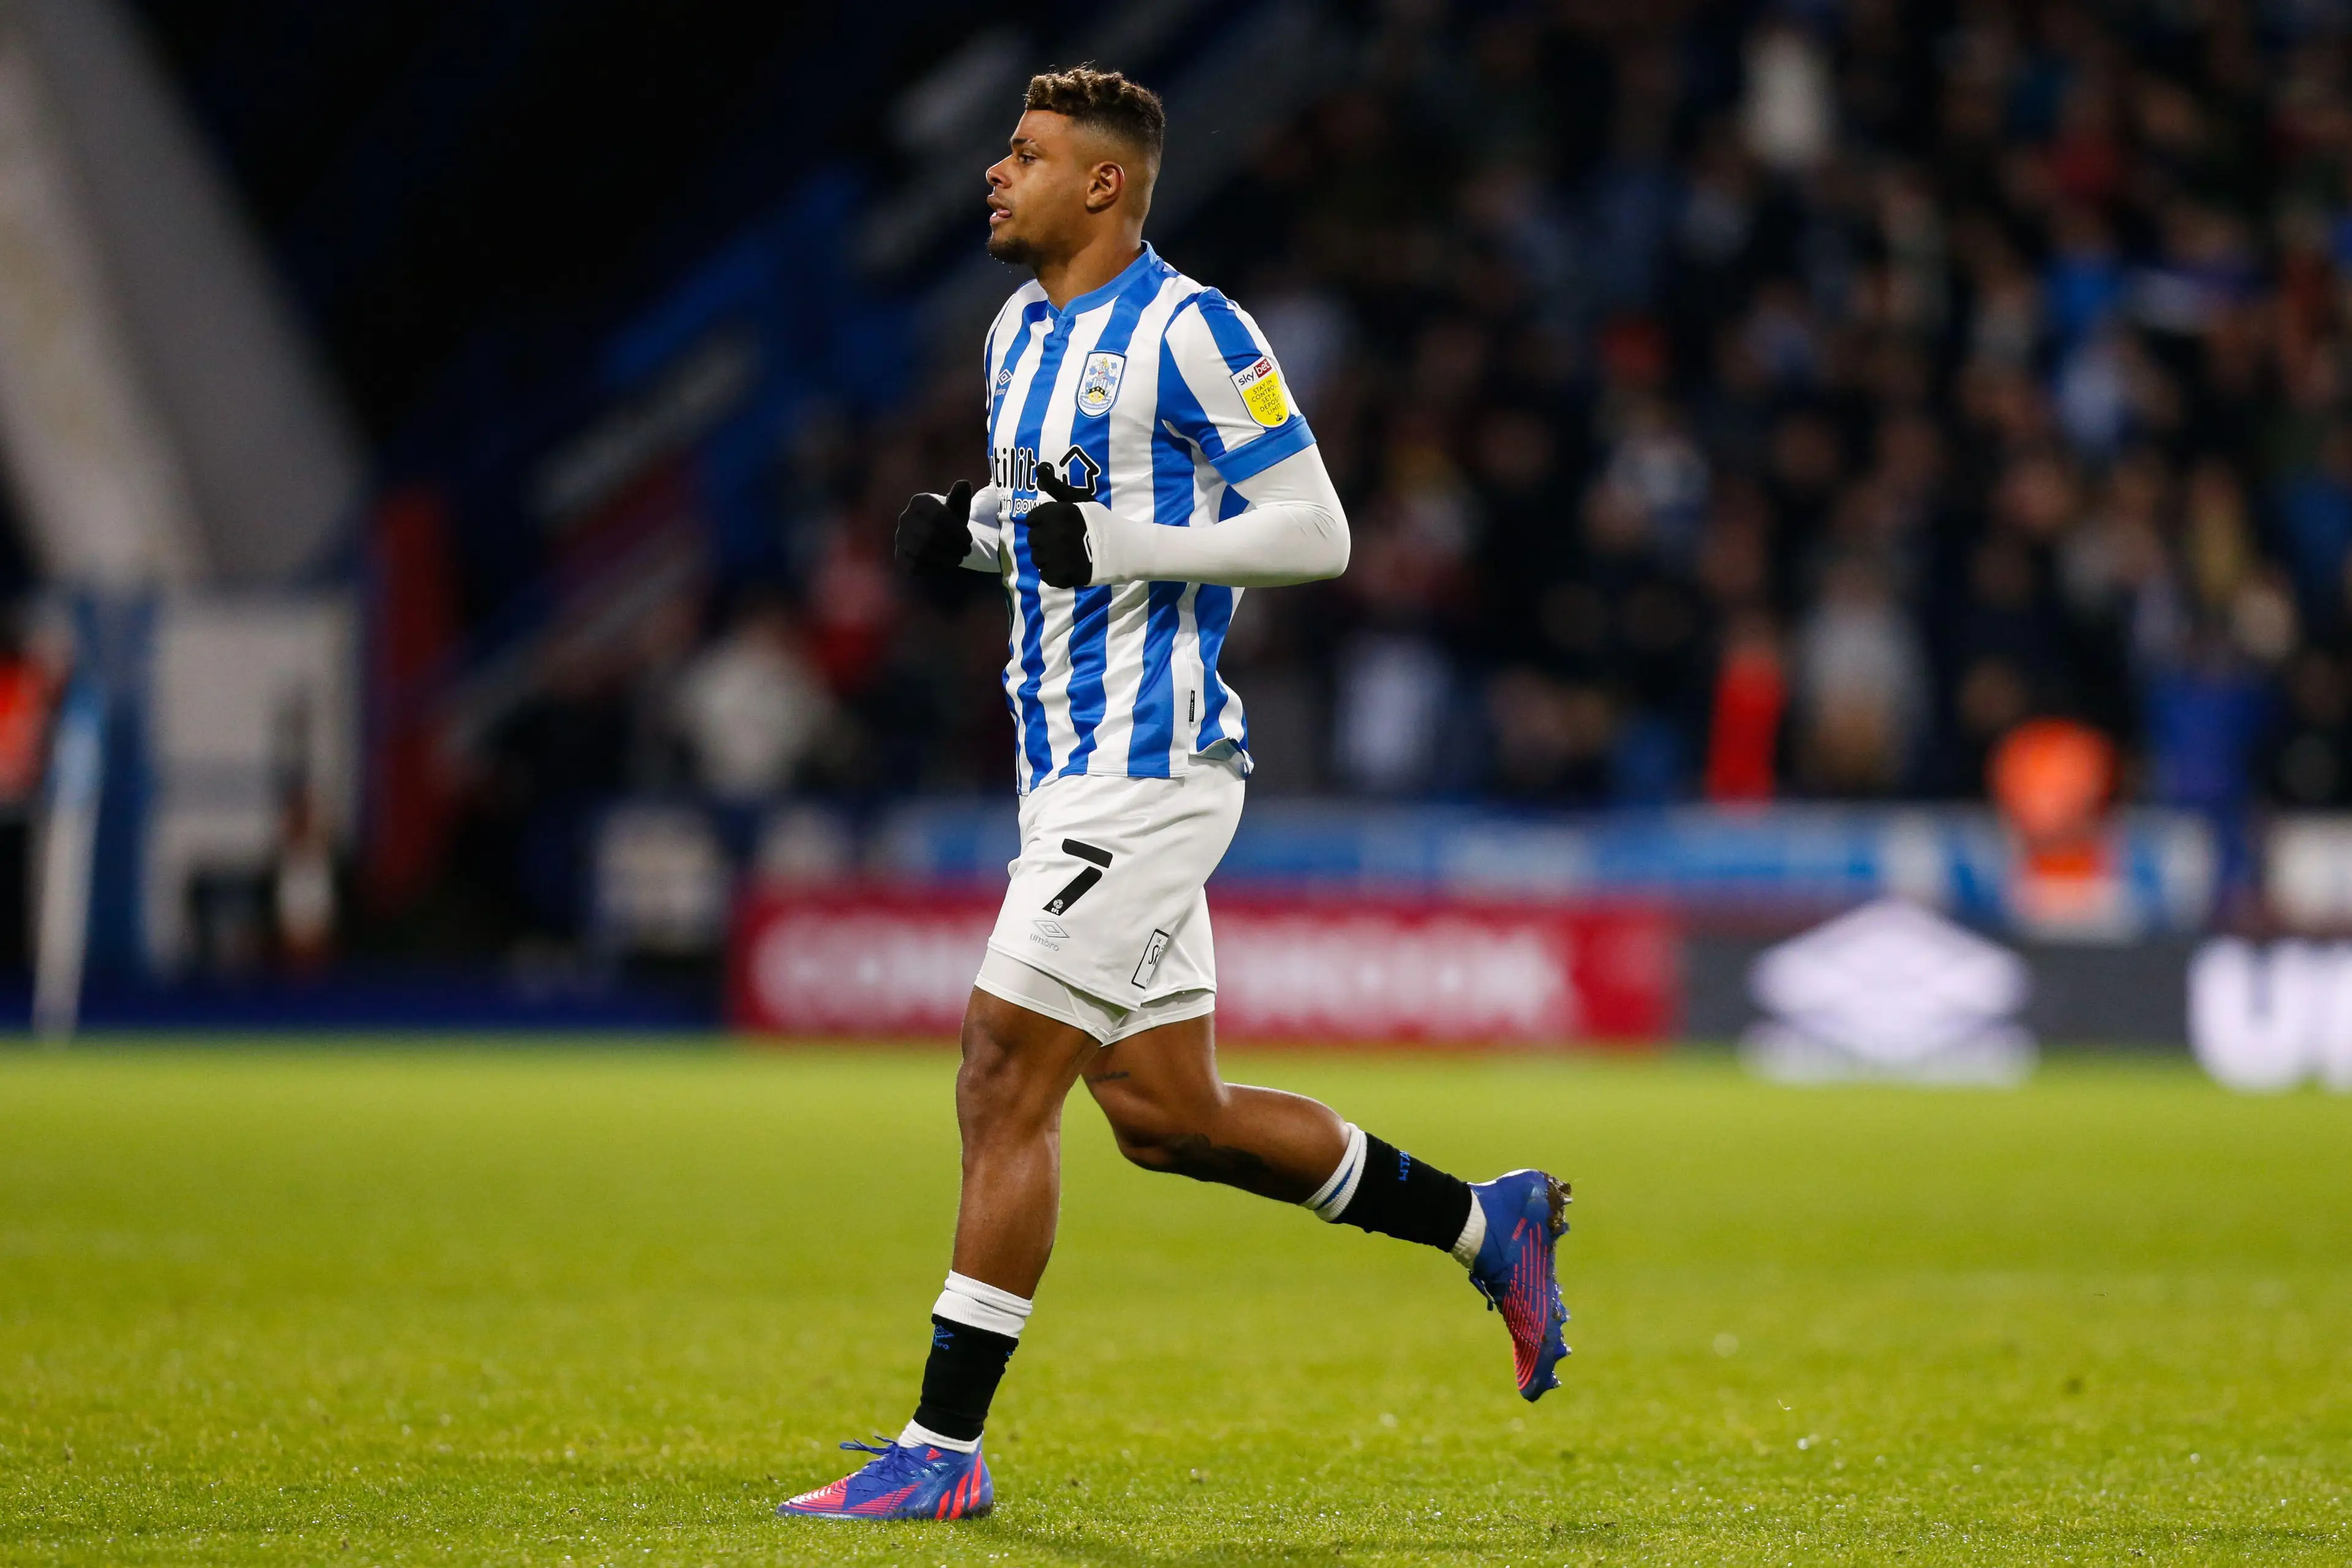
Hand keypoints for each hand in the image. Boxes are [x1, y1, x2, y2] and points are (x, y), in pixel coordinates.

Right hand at [895, 480, 974, 574]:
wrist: (937, 537)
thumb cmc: (951, 521)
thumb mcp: (958, 508)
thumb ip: (961, 496)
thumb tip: (963, 484)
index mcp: (919, 501)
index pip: (938, 516)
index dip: (956, 530)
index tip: (969, 540)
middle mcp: (905, 518)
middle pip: (930, 535)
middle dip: (952, 545)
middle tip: (966, 551)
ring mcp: (900, 538)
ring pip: (922, 552)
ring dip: (945, 558)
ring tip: (959, 558)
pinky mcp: (900, 557)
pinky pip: (916, 566)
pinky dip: (933, 567)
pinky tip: (944, 564)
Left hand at [1028, 463, 1094, 588]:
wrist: (1123, 548)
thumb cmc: (1100, 521)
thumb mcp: (1079, 499)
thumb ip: (1056, 485)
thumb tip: (1038, 467)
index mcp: (1055, 513)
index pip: (1032, 519)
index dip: (1043, 522)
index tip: (1059, 526)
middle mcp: (1052, 534)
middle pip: (1033, 540)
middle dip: (1045, 540)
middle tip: (1065, 542)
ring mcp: (1056, 556)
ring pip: (1037, 559)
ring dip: (1048, 558)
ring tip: (1067, 555)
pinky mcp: (1061, 575)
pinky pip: (1046, 576)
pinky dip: (1055, 573)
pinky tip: (1068, 567)